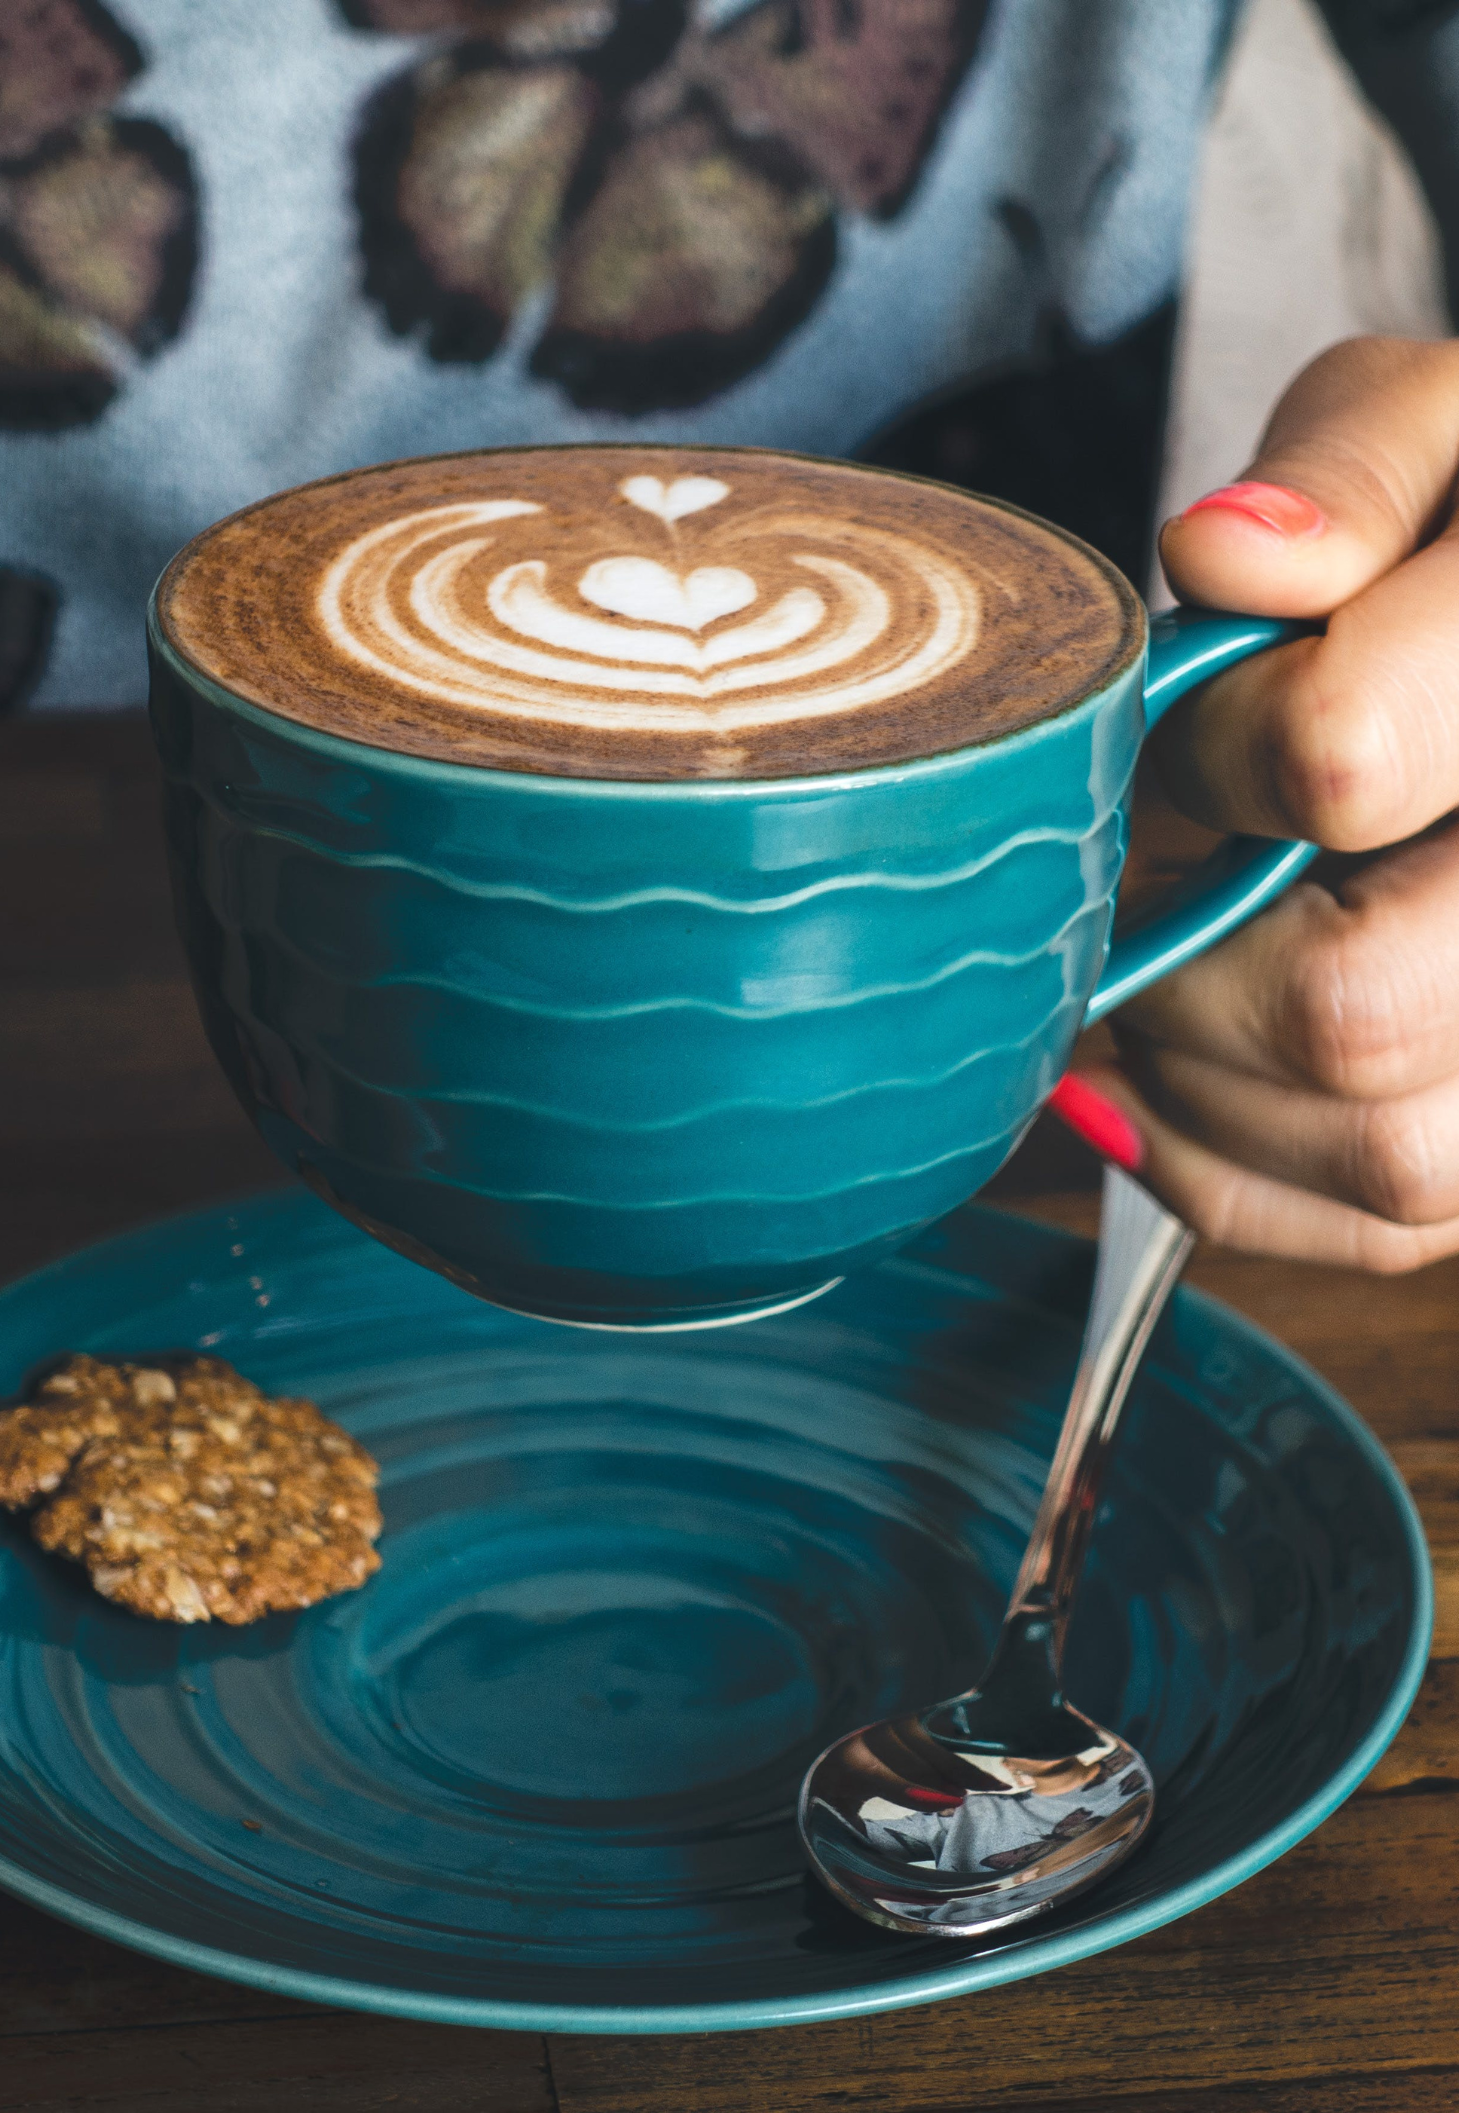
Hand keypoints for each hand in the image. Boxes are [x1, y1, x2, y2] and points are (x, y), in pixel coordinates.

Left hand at [1077, 336, 1458, 1270]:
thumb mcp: (1450, 421)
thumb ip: (1352, 467)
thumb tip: (1227, 560)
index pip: (1339, 762)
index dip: (1207, 753)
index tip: (1183, 725)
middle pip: (1349, 1009)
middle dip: (1187, 954)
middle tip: (1151, 877)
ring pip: (1378, 1149)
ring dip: (1202, 1075)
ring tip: (1174, 965)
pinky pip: (1379, 1223)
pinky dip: (1236, 1167)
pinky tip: (1191, 1066)